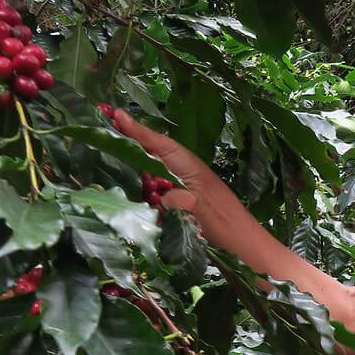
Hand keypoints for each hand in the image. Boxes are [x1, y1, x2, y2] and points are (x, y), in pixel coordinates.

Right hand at [110, 109, 239, 228]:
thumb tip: (161, 199)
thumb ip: (178, 201)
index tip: (118, 115)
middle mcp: (187, 171)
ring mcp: (186, 183)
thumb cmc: (225, 224)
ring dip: (139, 157)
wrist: (244, 239)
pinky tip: (135, 178)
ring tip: (116, 143)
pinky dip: (147, 178)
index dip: (139, 131)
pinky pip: (160, 184)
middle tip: (110, 123)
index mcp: (191, 168)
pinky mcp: (185, 197)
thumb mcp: (200, 212)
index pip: (160, 145)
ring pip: (156, 166)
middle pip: (156, 150)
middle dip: (135, 138)